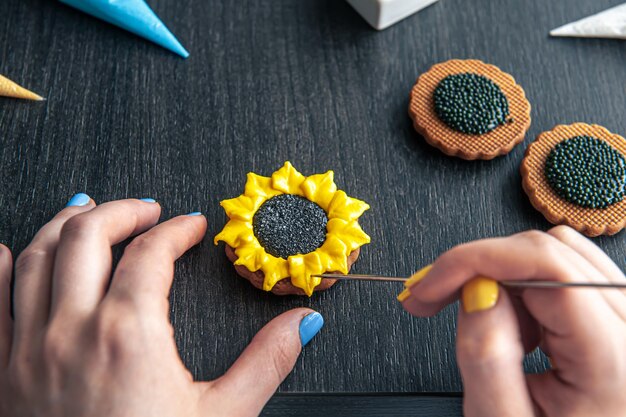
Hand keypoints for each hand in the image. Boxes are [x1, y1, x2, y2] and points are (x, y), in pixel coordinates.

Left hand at [0, 195, 323, 416]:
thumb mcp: (224, 415)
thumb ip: (267, 361)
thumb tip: (302, 323)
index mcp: (129, 335)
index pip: (152, 253)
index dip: (177, 230)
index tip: (191, 226)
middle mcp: (71, 332)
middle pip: (88, 235)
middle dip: (122, 211)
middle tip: (146, 209)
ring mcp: (27, 351)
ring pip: (36, 256)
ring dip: (63, 224)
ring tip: (85, 209)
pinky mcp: (1, 374)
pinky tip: (5, 253)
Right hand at [400, 226, 625, 416]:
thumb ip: (487, 356)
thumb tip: (475, 288)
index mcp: (615, 360)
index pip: (547, 265)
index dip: (475, 260)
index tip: (432, 282)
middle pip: (549, 250)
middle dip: (480, 266)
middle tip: (437, 297)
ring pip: (557, 254)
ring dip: (504, 279)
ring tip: (487, 326)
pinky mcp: (615, 318)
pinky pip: (567, 273)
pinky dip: (525, 289)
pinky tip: (517, 328)